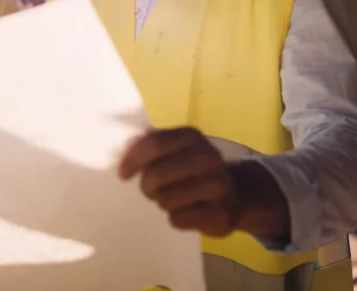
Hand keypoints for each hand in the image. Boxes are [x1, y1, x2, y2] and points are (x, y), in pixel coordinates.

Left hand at [118, 127, 241, 237]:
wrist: (233, 195)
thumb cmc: (191, 171)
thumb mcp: (174, 151)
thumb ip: (149, 146)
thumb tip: (124, 150)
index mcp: (192, 136)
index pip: (153, 143)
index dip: (132, 159)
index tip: (122, 174)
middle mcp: (209, 157)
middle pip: (156, 174)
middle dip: (147, 186)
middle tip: (150, 190)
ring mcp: (219, 185)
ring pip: (166, 199)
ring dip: (162, 202)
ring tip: (173, 199)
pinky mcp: (222, 213)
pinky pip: (178, 219)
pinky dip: (177, 219)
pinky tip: (188, 212)